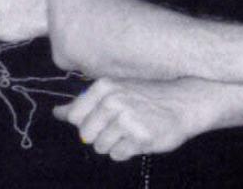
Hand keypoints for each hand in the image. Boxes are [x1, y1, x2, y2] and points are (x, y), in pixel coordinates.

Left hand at [53, 78, 203, 160]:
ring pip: (101, 147)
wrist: (185, 102)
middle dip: (100, 135)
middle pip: (85, 134)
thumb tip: (57, 112)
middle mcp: (113, 100)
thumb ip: (85, 102)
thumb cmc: (148, 97)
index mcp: (104, 86)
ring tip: (132, 130)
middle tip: (120, 125)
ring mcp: (126, 119)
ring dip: (115, 144)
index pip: (74, 116)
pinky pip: (117, 155)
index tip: (104, 117)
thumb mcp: (116, 90)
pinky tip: (140, 137)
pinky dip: (127, 151)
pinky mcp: (139, 137)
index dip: (88, 121)